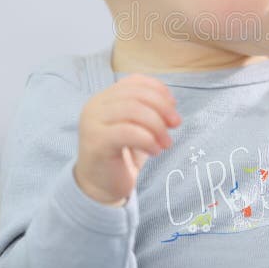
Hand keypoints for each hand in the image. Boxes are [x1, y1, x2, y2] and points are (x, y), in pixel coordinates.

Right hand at [74, 74, 180, 205]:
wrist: (100, 186)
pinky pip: (128, 132)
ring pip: (132, 110)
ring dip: (157, 125)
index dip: (158, 89)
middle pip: (135, 94)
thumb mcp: (137, 127)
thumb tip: (171, 106)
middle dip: (162, 107)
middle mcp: (95, 106)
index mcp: (104, 98)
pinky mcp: (96, 142)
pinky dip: (148, 140)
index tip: (174, 105)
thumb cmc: (122, 154)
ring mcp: (92, 123)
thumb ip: (149, 111)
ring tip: (167, 143)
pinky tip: (155, 151)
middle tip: (176, 125)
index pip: (134, 81)